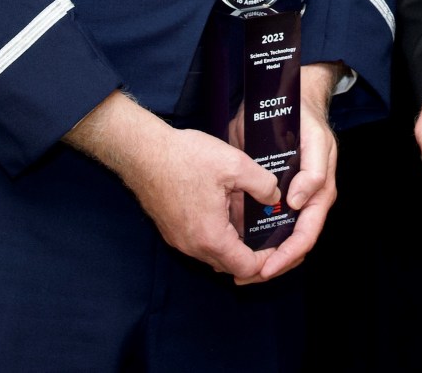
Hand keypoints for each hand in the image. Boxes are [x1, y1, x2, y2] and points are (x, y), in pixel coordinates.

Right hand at [64, 92, 278, 282]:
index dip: (268, 261)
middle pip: (230, 266)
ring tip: (252, 223)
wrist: (141, 152)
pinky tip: (228, 211)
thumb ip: (262, 184)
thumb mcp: (235, 164)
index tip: (279, 245)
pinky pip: (201, 242)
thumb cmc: (185, 158)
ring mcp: (179, 240)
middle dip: (253, 256)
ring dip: (234, 244)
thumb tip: (274, 197)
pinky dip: (218, 235)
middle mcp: (193, 246)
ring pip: (214, 254)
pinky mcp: (171, 230)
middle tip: (270, 238)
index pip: (247, 268)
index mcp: (211, 237)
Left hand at [253, 61, 342, 280]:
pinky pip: (264, 220)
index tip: (265, 268)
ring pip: (278, 236)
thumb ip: (314, 172)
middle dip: (272, 265)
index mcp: (319, 192)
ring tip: (237, 270)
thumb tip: (299, 203)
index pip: (306, 235)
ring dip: (260, 255)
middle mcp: (305, 200)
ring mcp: (289, 196)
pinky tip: (232, 244)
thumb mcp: (316, 140)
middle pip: (292, 244)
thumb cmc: (305, 118)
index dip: (287, 255)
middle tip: (245, 277)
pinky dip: (251, 235)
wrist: (291, 96)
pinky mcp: (272, 189)